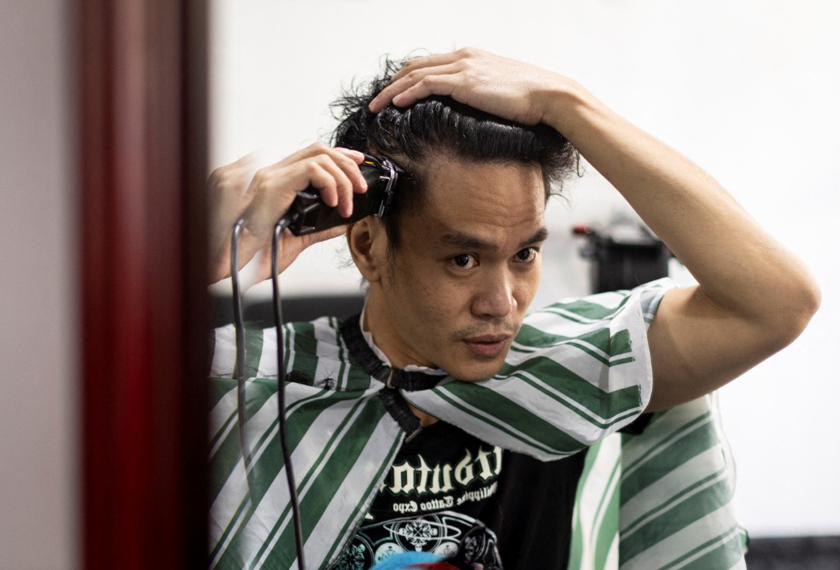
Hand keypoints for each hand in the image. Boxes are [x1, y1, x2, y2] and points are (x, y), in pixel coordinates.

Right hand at [207, 143, 367, 282]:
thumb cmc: (255, 257)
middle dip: (346, 163)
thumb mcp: (295, 240)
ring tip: (346, 203)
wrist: (234, 268)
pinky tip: (333, 203)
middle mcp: (271, 175)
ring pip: (319, 156)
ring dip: (342, 178)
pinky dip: (330, 184)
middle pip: (317, 149)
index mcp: (275, 184)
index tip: (357, 165)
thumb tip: (340, 223)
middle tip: (360, 186)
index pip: (310, 156)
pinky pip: (312, 170)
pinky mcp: (273, 185)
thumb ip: (318, 228)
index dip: (338, 156)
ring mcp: (270, 177)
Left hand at [369, 48, 571, 127]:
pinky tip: (396, 105)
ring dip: (392, 91)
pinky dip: (407, 94)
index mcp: (471, 57)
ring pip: (415, 74)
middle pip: (415, 66)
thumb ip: (481, 92)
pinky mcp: (465, 82)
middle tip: (377, 100)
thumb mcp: (500, 90)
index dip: (406, 77)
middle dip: (392, 83)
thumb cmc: (531, 98)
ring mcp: (463, 68)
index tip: (393, 92)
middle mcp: (463, 57)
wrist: (549, 95)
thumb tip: (471, 108)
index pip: (429, 63)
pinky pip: (427, 85)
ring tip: (377, 106)